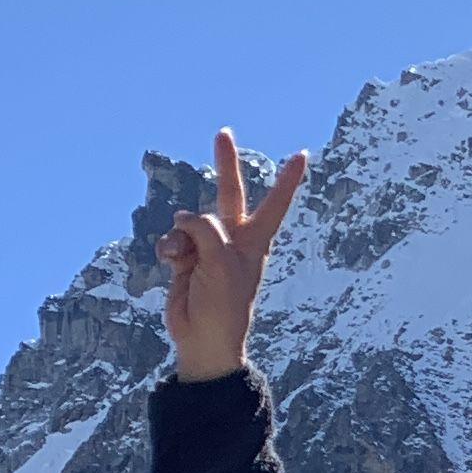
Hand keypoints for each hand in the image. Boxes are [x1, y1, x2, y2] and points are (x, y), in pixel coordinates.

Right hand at [158, 129, 310, 379]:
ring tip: (186, 264)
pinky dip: (168, 249)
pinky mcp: (185, 258)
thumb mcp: (221, 262)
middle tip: (223, 132)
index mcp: (255, 241)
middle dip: (226, 163)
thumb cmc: (223, 305)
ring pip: (188, 222)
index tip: (303, 155)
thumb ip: (206, 229)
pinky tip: (171, 265)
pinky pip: (172, 239)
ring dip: (181, 237)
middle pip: (230, 193)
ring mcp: (207, 247)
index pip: (275, 203)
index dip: (288, 180)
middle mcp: (232, 239)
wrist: (203, 339)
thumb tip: (184, 215)